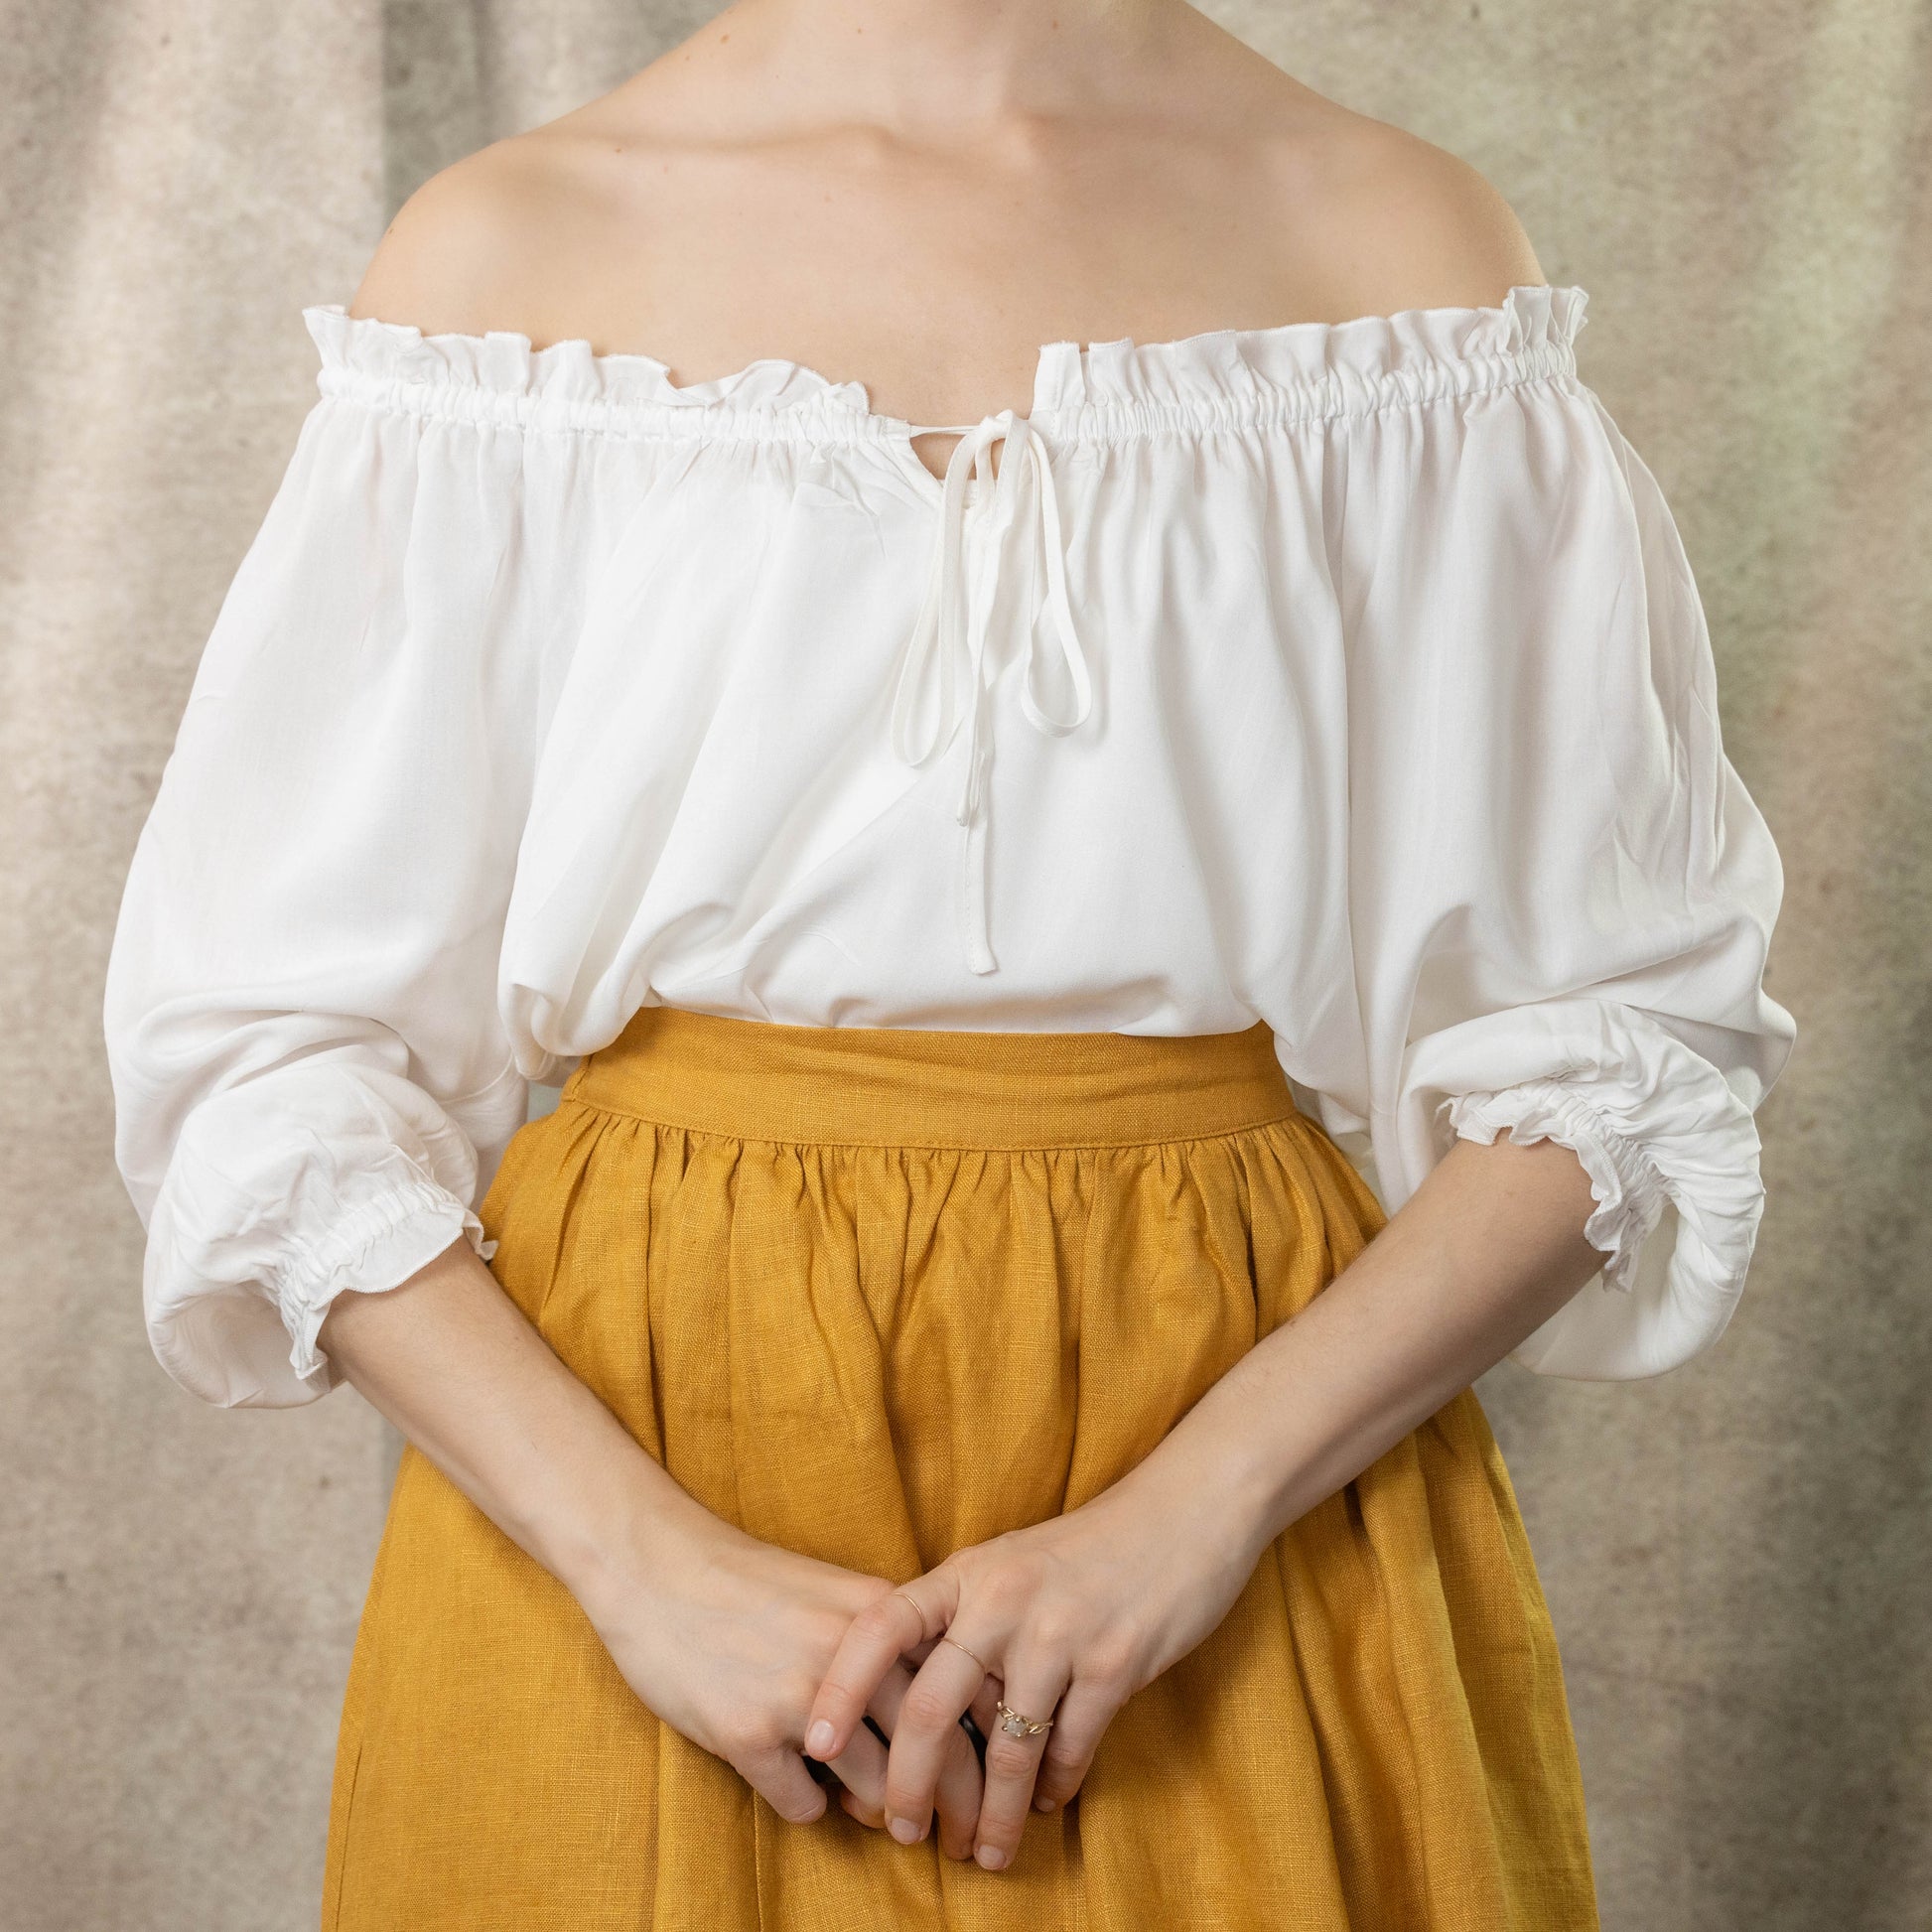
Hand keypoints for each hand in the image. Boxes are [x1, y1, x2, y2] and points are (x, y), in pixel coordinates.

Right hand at [573, 1503, 986, 1851]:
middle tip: (962, 1839)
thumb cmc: (749, 1582)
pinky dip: (813, 1811)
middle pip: (936, 1751)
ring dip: (888, 1816)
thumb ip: (887, 1644)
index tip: (1002, 1781)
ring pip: (879, 1790)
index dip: (992, 1747)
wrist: (657, 1566)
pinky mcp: (746, 1736)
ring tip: (890, 1823)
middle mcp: (850, 1657)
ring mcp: (797, 1699)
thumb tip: (940, 1715)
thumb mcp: (834, 1594)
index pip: (964, 1693)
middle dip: (956, 1807)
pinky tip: (807, 1794)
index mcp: (881, 1615)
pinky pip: (806, 1807)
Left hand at [801, 1454, 1270, 1870]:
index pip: (882, 1625)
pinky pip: (1070, 1748)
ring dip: (992, 1813)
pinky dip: (1055, 1787)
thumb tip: (917, 1704)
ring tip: (984, 1851)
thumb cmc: (1088, 1548)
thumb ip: (965, 1620)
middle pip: (930, 1707)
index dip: (841, 1684)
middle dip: (907, 1784)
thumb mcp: (1010, 1566)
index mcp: (967, 1571)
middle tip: (898, 1831)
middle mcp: (1003, 1599)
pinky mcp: (1115, 1663)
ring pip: (1006, 1749)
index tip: (813, 1741)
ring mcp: (1059, 1632)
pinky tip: (1048, 1805)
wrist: (1183, 1513)